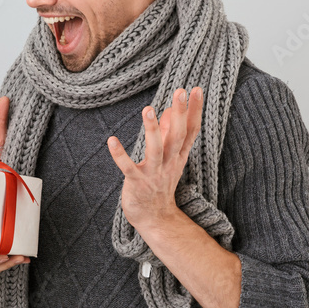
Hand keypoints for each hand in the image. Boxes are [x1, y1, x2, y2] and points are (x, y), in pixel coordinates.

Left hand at [107, 87, 202, 229]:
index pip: (190, 130)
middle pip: (177, 136)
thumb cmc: (159, 183)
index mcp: (178, 155)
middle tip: (181, 91)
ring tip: (148, 109)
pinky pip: (128, 168)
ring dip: (152, 130)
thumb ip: (168, 133)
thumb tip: (169, 109)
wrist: (155, 218)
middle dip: (180, 113)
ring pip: (155, 150)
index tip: (197, 89)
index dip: (194, 110)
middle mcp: (169, 162)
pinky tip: (111, 140)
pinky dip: (120, 155)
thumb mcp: (169, 157)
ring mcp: (154, 173)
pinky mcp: (137, 183)